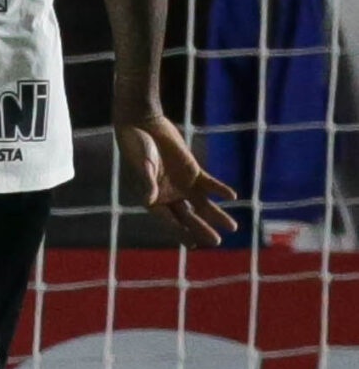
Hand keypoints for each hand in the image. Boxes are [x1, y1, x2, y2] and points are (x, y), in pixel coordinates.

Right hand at [116, 111, 234, 246]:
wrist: (143, 123)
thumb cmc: (135, 144)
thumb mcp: (141, 163)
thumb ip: (147, 181)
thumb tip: (148, 201)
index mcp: (153, 197)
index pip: (169, 220)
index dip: (181, 232)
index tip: (193, 244)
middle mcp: (169, 195)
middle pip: (188, 217)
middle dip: (202, 229)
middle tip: (216, 241)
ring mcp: (182, 184)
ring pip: (202, 205)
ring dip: (216, 215)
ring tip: (233, 227)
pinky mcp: (192, 171)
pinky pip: (209, 184)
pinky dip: (219, 189)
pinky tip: (231, 195)